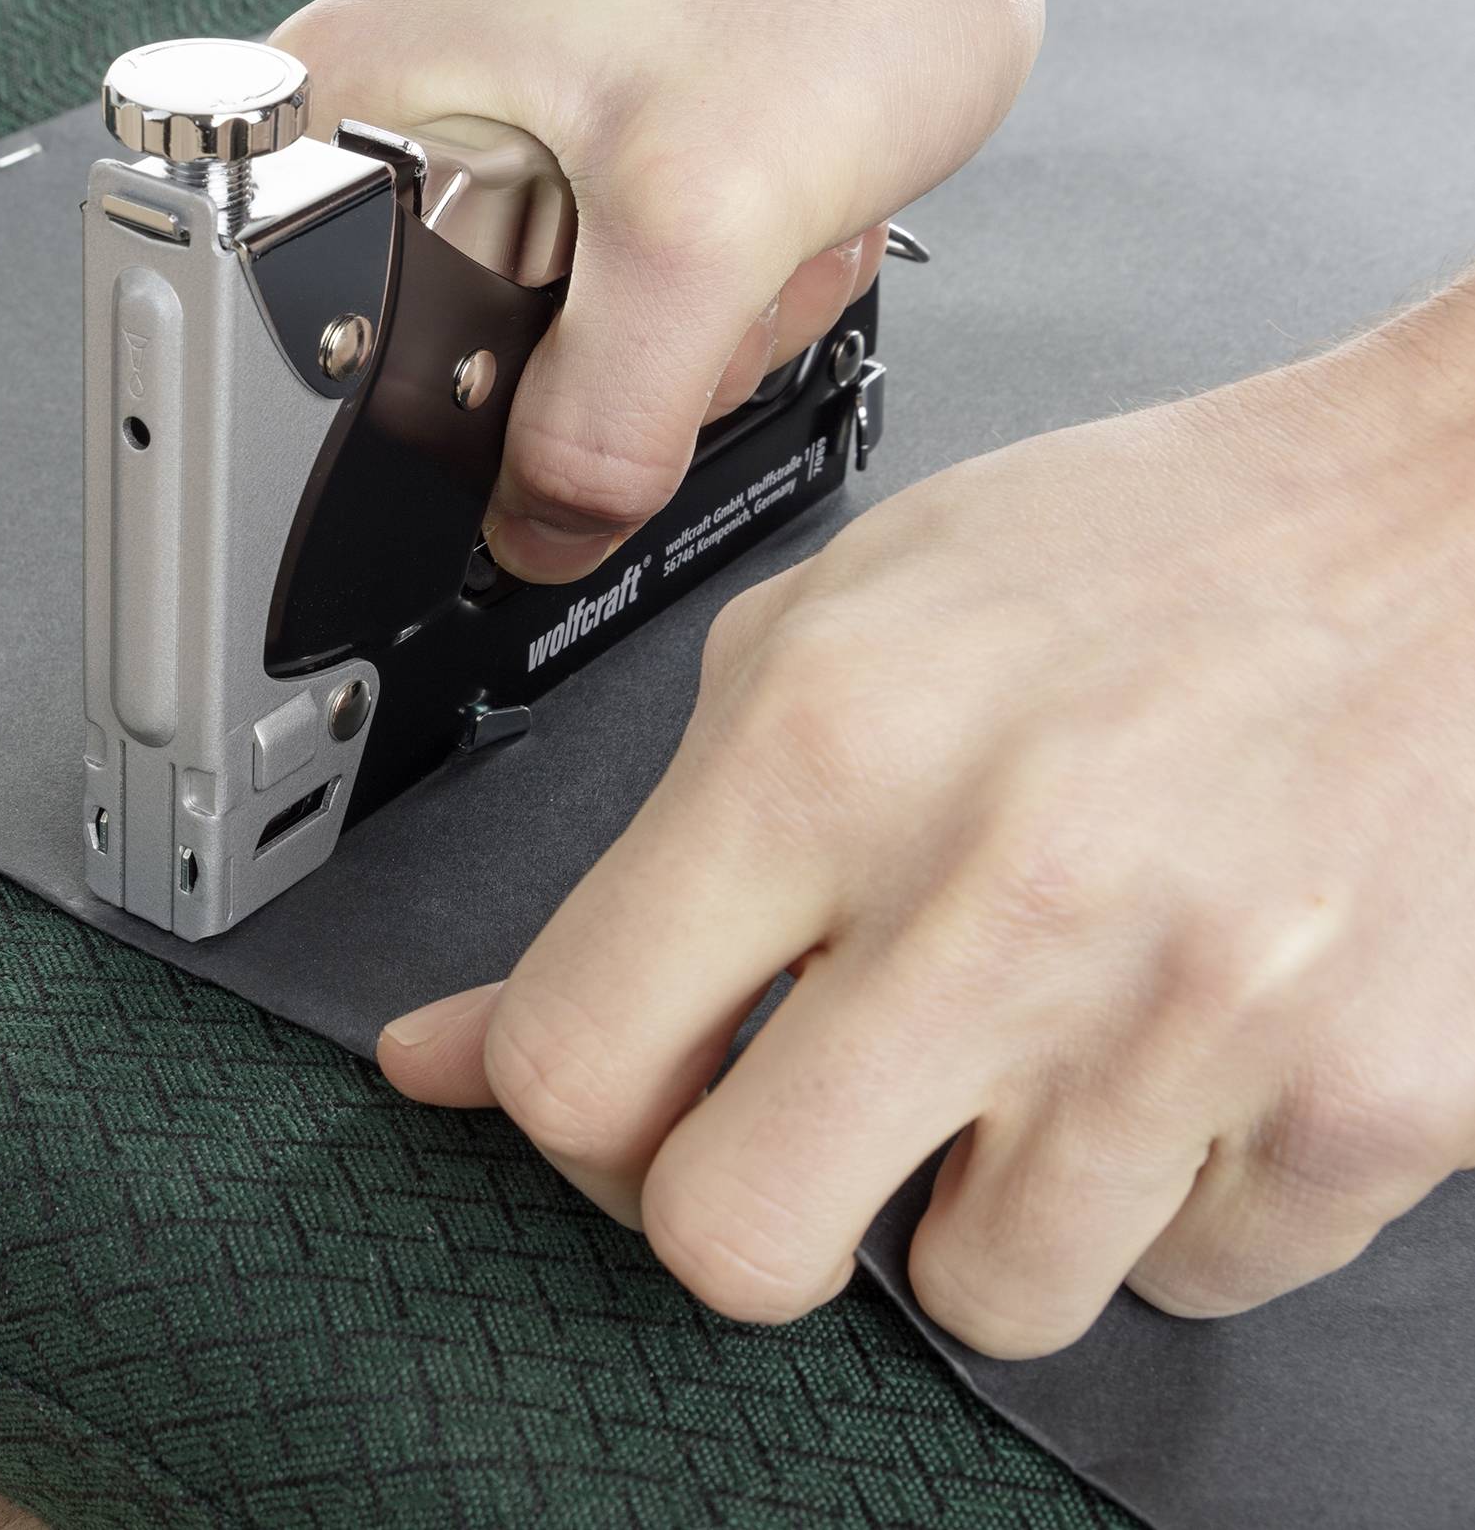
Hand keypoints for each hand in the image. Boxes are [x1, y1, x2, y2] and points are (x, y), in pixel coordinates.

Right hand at [273, 0, 1147, 581]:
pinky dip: (704, 297)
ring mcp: (487, 146)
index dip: (424, 432)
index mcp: (348, 107)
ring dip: (680, 335)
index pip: (299, 345)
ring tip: (743, 213)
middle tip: (689, 269)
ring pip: (548, 362)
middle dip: (603, 372)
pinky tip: (755, 213)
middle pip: (446, 378)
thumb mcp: (703, 220)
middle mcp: (395, 121)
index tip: (546, 398)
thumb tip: (537, 540)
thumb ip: (606, 415)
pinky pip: (610, 313)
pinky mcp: (570, 164)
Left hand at [377, 286, 1474, 1356]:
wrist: (1462, 525)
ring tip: (1040, 1047)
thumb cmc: (1146, 561)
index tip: (624, 1105)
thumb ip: (639, 860)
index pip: (573, 1063)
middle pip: (734, 1246)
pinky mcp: (1374, 1106)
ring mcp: (1196, 1017)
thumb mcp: (833, 640)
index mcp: (829, 749)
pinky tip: (1185, 1051)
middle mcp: (1003, 894)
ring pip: (981, 1296)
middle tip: (807, 1127)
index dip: (569, 1123)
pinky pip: (1193, 1277)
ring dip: (980, 1204)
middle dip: (744, 1212)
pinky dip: (1170, 1197)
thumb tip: (449, 1059)